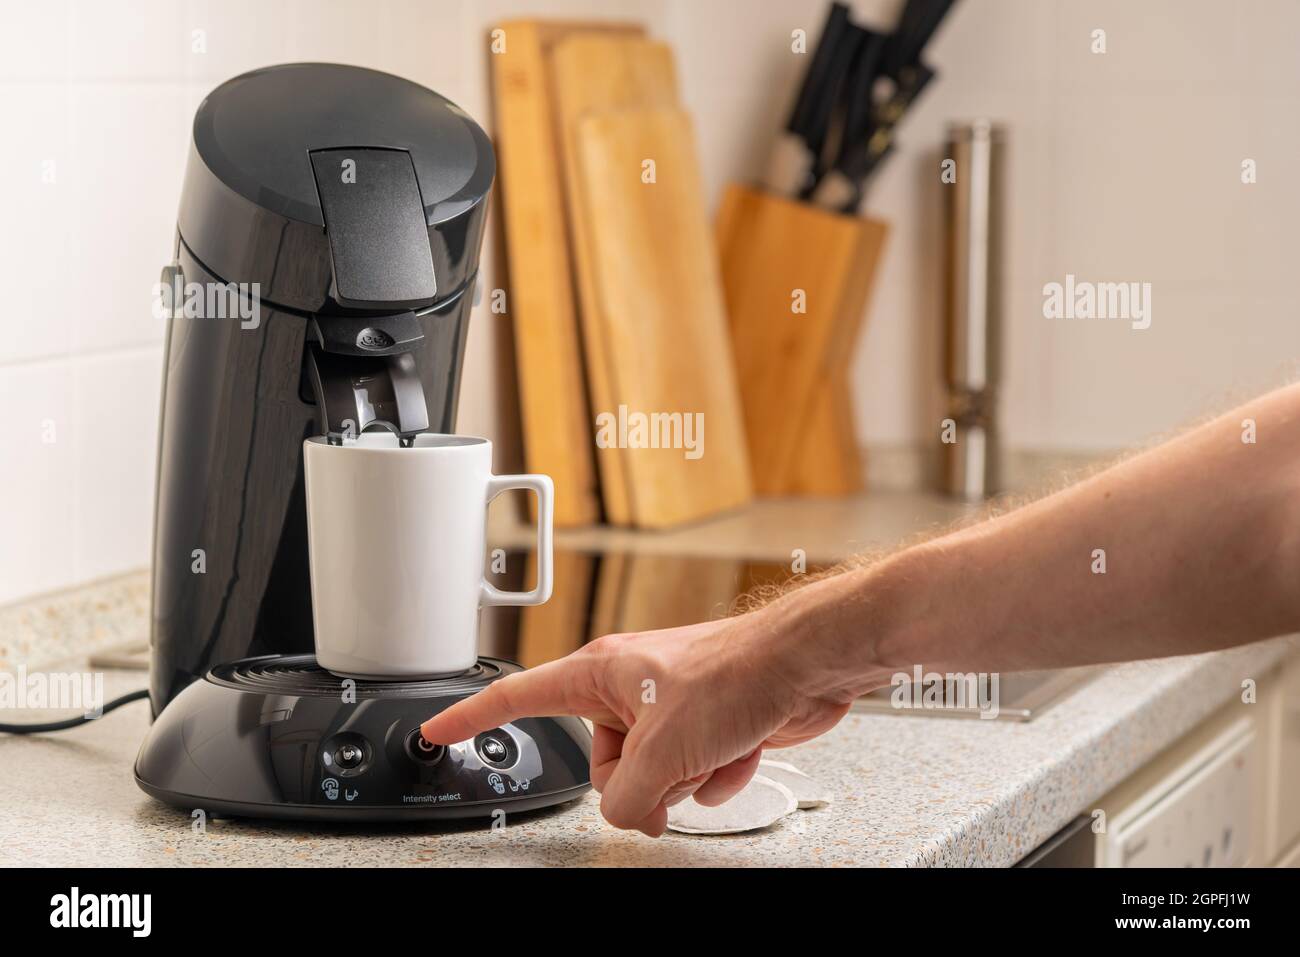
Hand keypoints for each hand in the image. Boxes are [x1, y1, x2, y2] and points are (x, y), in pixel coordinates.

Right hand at [420, 611, 852, 836]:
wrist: (805, 666)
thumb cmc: (736, 674)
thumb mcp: (663, 749)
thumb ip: (624, 796)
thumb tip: (624, 813)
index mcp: (600, 672)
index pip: (518, 696)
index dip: (472, 715)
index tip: (439, 730)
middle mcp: (629, 687)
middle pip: (599, 764)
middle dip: (638, 783)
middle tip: (671, 772)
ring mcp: (669, 708)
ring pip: (650, 777)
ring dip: (685, 778)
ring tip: (713, 750)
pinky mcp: (706, 726)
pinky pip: (692, 776)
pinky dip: (717, 774)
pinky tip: (739, 750)